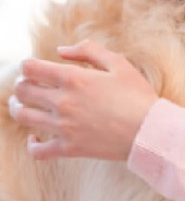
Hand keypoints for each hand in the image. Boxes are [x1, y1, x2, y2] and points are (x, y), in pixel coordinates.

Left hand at [9, 40, 157, 160]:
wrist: (150, 130)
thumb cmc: (138, 95)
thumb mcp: (119, 63)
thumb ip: (89, 51)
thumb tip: (61, 50)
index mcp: (74, 78)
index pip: (31, 68)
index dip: (28, 65)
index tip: (33, 68)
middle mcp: (63, 102)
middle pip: (23, 91)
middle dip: (22, 85)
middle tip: (28, 85)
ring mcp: (63, 127)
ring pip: (23, 116)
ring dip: (18, 108)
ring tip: (23, 106)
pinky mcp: (69, 148)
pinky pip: (37, 150)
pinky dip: (32, 143)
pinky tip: (35, 137)